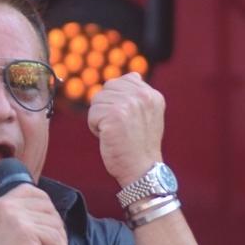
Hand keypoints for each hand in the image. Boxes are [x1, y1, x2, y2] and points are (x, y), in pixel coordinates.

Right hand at [0, 184, 68, 244]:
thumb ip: (11, 216)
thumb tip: (39, 216)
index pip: (29, 190)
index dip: (45, 202)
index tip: (51, 217)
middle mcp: (8, 207)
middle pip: (46, 206)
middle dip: (56, 223)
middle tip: (58, 239)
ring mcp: (18, 219)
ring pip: (54, 223)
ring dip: (61, 239)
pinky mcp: (28, 234)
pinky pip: (55, 238)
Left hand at [87, 72, 165, 186]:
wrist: (141, 170)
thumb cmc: (139, 146)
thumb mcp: (148, 115)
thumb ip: (138, 95)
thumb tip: (130, 75)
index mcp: (152, 94)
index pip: (124, 80)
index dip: (116, 100)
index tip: (126, 119)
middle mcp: (142, 95)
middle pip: (107, 89)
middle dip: (107, 109)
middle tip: (120, 128)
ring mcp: (128, 104)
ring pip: (97, 102)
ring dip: (100, 119)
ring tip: (115, 133)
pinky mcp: (114, 115)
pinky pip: (92, 115)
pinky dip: (95, 128)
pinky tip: (109, 138)